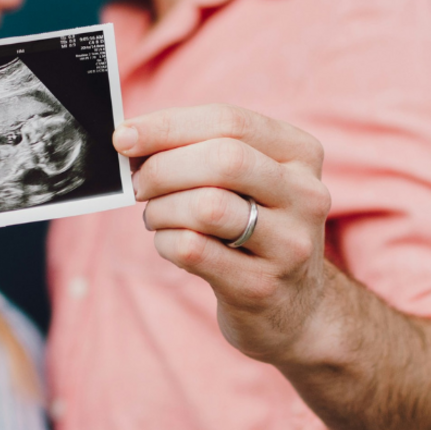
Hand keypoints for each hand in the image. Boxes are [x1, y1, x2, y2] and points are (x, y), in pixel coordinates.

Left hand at [115, 105, 332, 365]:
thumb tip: (131, 137)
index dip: (167, 126)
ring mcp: (289, 245)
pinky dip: (165, 241)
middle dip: (163, 168)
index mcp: (301, 154)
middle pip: (223, 160)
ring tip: (156, 216)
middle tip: (138, 184)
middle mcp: (305, 195)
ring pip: (207, 206)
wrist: (295, 307)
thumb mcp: (248, 181)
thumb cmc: (253, 227)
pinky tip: (168, 242)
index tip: (125, 136)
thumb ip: (200, 150)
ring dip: (162, 208)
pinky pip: (194, 250)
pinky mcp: (261, 286)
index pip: (229, 121)